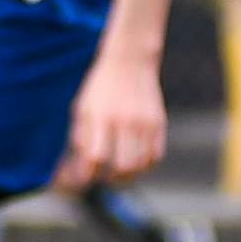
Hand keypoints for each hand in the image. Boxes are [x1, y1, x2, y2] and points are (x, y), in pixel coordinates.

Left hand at [65, 44, 166, 182]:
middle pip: (123, 165)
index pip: (96, 157)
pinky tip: (136, 163)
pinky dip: (145, 165)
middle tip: (107, 178)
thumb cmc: (100, 89)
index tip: (87, 176)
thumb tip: (81, 171)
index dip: (90, 173)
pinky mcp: (159, 123)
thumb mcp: (83, 109)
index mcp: (101, 117)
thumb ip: (81, 139)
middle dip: (112, 180)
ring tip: (120, 174)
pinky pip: (156, 155)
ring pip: (142, 165)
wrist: (129, 62)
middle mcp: (125, 121)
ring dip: (130, 176)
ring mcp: (145, 123)